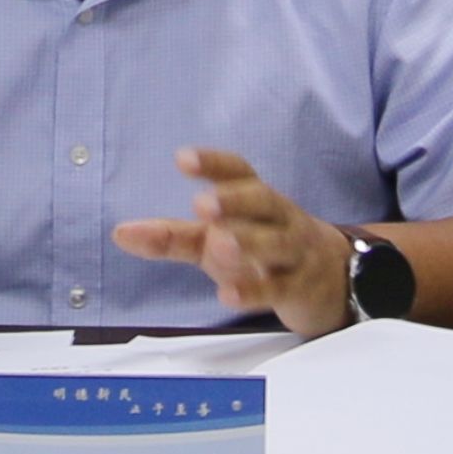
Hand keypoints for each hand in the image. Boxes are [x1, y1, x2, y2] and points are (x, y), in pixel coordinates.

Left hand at [111, 148, 352, 336]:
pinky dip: (255, 291)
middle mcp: (280, 218)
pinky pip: (280, 287)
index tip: (183, 159)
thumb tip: (120, 233)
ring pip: (277, 243)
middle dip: (235, 200)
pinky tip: (228, 294)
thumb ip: (171, 237)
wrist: (332, 280)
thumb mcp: (216, 241)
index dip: (214, 164)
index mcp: (258, 199)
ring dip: (249, 241)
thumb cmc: (262, 249)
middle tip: (202, 205)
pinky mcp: (300, 288)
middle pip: (264, 201)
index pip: (240, 172)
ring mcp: (294, 253)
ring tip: (219, 244)